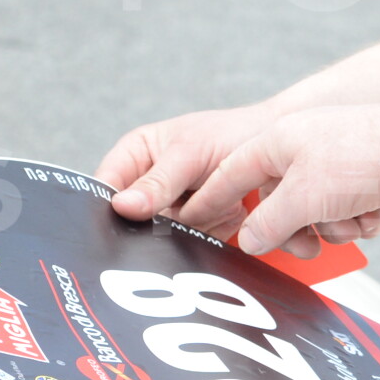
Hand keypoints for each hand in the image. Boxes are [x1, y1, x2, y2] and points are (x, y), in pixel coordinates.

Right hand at [98, 102, 282, 223]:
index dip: (107, 209)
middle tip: (188, 213)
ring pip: (162, 237)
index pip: (104, 188)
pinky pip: (191, 245)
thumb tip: (121, 206)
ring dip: (194, 224)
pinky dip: (212, 229)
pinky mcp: (193, 227)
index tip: (130, 222)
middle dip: (159, 223)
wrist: (275, 152)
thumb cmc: (231, 135)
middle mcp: (147, 186)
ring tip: (222, 199)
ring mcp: (170, 209)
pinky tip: (230, 209)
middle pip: (131, 221)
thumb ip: (157, 182)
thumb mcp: (190, 153)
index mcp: (134, 156)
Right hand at [179, 104, 379, 256]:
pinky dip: (359, 221)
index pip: (230, 174)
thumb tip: (247, 241)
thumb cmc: (362, 159)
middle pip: (275, 203)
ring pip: (314, 214)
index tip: (190, 223)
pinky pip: (346, 213)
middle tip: (306, 244)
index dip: (210, 201)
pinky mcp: (362, 178)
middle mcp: (301, 148)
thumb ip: (267, 223)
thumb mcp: (302, 198)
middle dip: (295, 228)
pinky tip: (376, 213)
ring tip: (354, 220)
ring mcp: (333, 162)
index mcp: (277, 141)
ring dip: (335, 227)